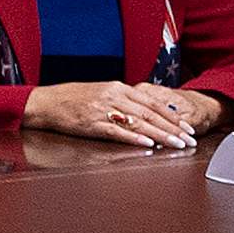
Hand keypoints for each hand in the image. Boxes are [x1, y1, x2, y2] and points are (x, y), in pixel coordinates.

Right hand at [23, 80, 208, 151]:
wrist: (43, 102)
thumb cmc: (70, 99)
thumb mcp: (100, 92)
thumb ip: (123, 100)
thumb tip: (147, 110)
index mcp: (117, 87)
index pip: (152, 102)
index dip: (173, 115)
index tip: (188, 127)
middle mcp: (113, 96)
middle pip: (150, 113)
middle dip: (173, 128)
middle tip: (190, 140)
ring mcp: (102, 110)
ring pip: (139, 122)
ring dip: (161, 135)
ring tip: (177, 145)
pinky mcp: (91, 124)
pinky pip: (117, 132)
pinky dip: (134, 138)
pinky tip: (148, 144)